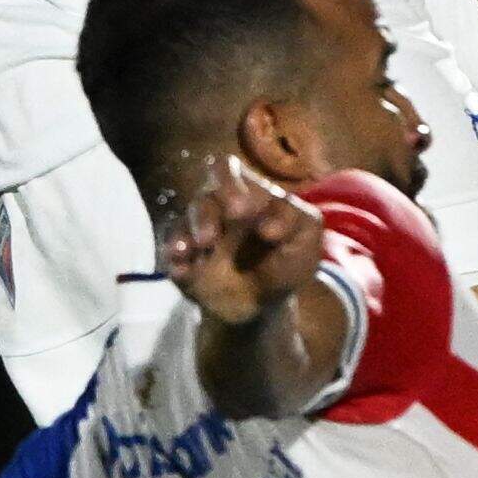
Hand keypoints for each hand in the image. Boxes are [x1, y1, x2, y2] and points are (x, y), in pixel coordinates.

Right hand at [163, 156, 323, 324]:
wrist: (267, 306)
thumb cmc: (286, 262)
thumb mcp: (306, 239)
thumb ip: (298, 220)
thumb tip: (269, 227)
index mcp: (244, 195)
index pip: (227, 171)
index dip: (232, 185)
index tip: (247, 212)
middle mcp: (216, 210)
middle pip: (202, 197)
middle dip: (208, 211)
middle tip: (217, 230)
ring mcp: (197, 236)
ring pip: (184, 222)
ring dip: (191, 231)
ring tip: (201, 246)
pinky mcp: (183, 263)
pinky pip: (171, 254)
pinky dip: (176, 258)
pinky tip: (183, 269)